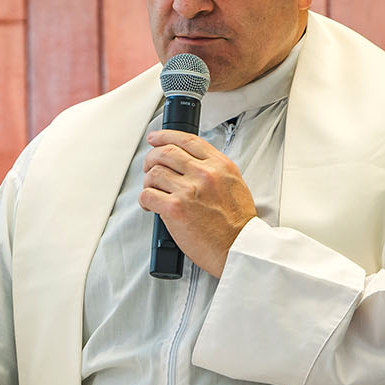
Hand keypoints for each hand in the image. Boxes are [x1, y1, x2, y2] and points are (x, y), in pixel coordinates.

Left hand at [139, 129, 257, 277]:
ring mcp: (189, 190)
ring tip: (152, 191)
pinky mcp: (175, 208)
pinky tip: (151, 206)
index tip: (155, 138)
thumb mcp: (234, 184)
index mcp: (220, 165)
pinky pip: (148, 195)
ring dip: (148, 182)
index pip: (187, 140)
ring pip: (154, 172)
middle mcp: (204, 174)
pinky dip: (144, 200)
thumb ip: (214, 170)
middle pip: (165, 152)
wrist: (239, 248)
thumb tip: (190, 162)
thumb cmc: (237, 223)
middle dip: (151, 158)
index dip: (165, 136)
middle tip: (148, 167)